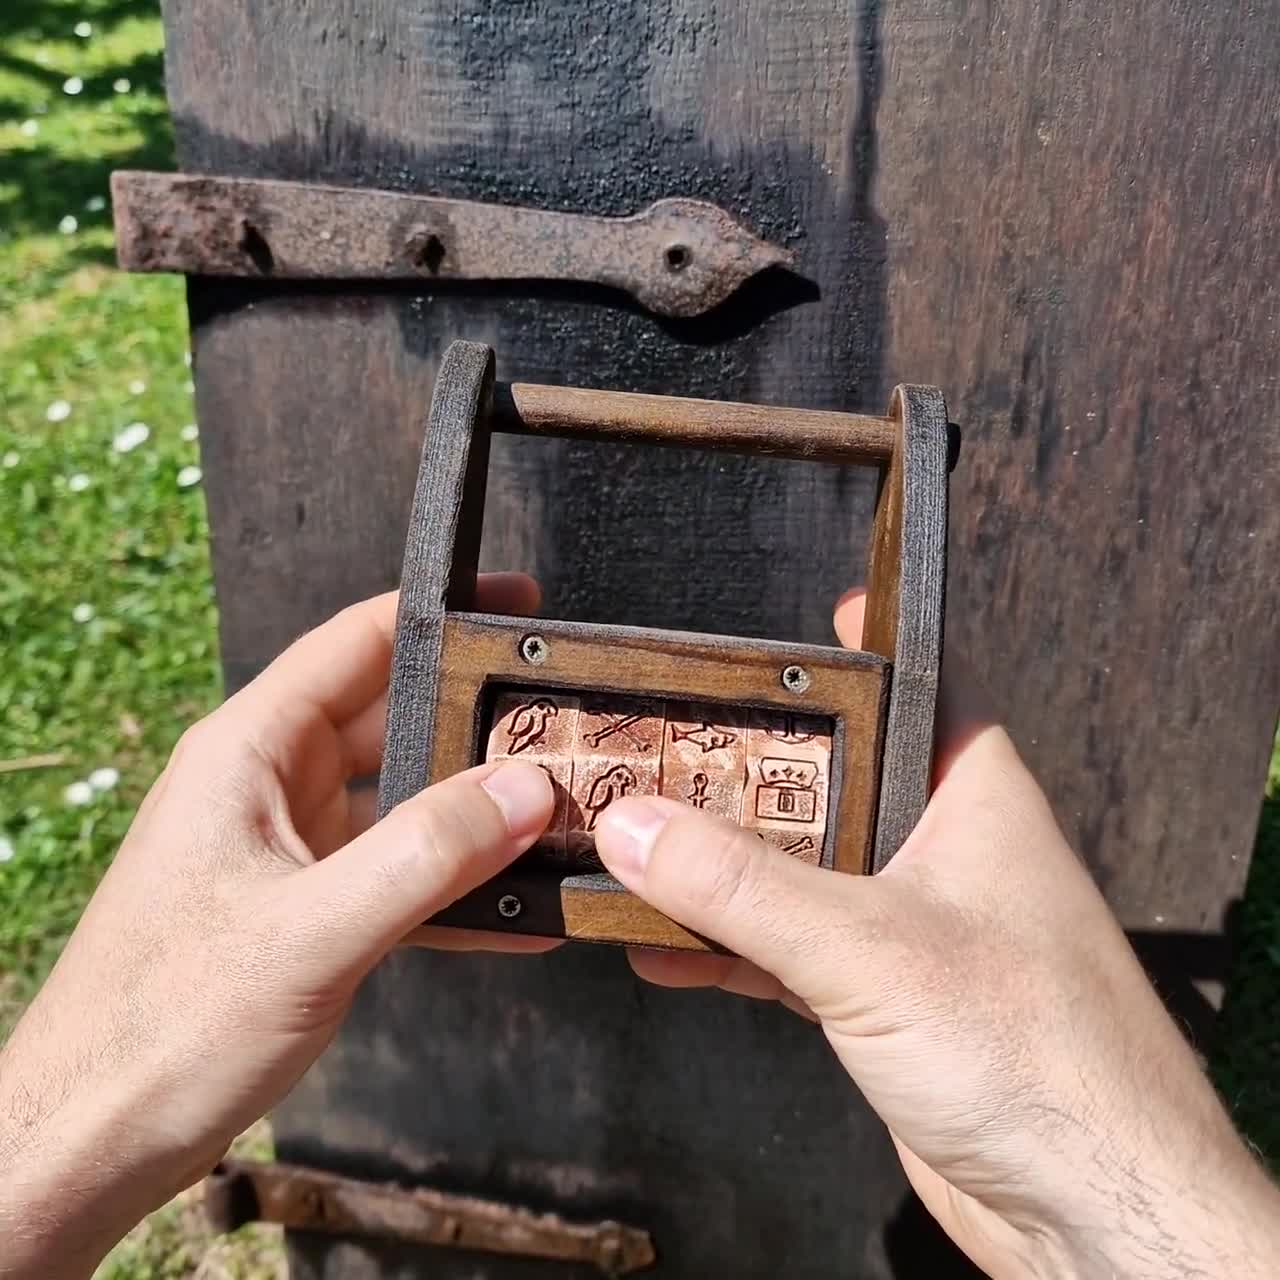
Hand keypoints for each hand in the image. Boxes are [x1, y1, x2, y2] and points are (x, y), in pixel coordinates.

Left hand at [0, 577, 556, 1279]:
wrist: (88, 1140)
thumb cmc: (161, 1029)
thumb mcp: (311, 931)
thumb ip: (426, 855)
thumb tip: (526, 789)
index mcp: (248, 753)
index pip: (356, 644)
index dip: (440, 615)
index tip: (516, 602)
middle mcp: (269, 786)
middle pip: (392, 719)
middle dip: (476, 720)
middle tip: (563, 726)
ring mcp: (289, 848)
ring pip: (401, 799)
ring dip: (472, 810)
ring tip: (557, 813)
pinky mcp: (305, 907)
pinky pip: (396, 872)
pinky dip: (452, 883)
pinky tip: (513, 910)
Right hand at [595, 589, 1279, 1279]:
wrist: (1090, 1213)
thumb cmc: (1037, 1058)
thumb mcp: (866, 947)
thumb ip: (742, 885)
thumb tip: (634, 826)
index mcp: (970, 796)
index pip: (908, 688)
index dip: (849, 653)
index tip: (784, 629)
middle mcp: (943, 850)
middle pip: (828, 784)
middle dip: (743, 775)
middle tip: (655, 745)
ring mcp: (912, 928)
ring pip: (800, 873)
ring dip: (721, 871)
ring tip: (630, 844)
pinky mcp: (887, 1000)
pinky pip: (791, 953)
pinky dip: (729, 948)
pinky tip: (660, 946)